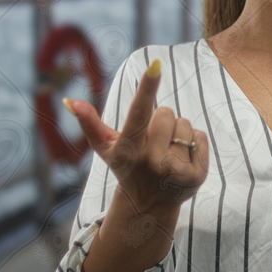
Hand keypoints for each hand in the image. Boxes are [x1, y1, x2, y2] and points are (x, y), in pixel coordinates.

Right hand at [65, 58, 209, 211]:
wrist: (148, 206)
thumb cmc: (126, 167)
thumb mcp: (106, 147)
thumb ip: (89, 122)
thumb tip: (70, 100)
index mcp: (129, 149)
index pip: (139, 112)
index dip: (146, 88)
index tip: (155, 65)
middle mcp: (152, 162)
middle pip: (166, 112)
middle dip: (161, 121)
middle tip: (153, 143)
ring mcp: (176, 171)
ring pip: (185, 123)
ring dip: (177, 132)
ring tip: (166, 151)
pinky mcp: (197, 176)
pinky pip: (200, 136)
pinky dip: (193, 142)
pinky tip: (181, 159)